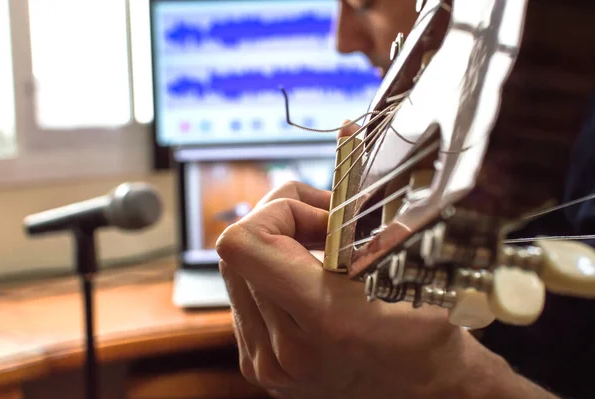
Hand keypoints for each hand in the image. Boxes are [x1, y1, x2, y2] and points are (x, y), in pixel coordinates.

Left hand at [215, 124, 547, 398]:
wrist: (423, 392)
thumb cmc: (423, 335)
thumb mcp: (403, 270)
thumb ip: (353, 231)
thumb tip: (321, 192)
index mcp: (323, 319)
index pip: (245, 242)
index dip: (276, 211)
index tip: (318, 216)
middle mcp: (283, 349)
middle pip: (236, 251)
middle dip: (278, 223)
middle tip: (322, 227)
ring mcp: (266, 363)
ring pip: (235, 273)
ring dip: (271, 250)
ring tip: (315, 253)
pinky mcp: (259, 365)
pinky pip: (243, 300)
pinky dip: (269, 278)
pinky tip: (305, 281)